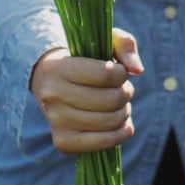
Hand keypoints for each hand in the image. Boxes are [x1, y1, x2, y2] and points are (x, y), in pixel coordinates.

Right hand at [30, 29, 143, 155]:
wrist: (47, 82)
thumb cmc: (80, 60)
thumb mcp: (100, 42)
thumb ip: (123, 44)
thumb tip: (137, 70)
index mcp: (59, 67)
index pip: (105, 74)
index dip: (121, 73)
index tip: (119, 72)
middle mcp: (53, 95)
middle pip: (110, 100)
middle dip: (125, 94)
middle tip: (123, 90)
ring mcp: (56, 121)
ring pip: (109, 122)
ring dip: (124, 113)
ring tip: (120, 105)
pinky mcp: (62, 142)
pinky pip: (102, 143)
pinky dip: (120, 135)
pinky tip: (123, 125)